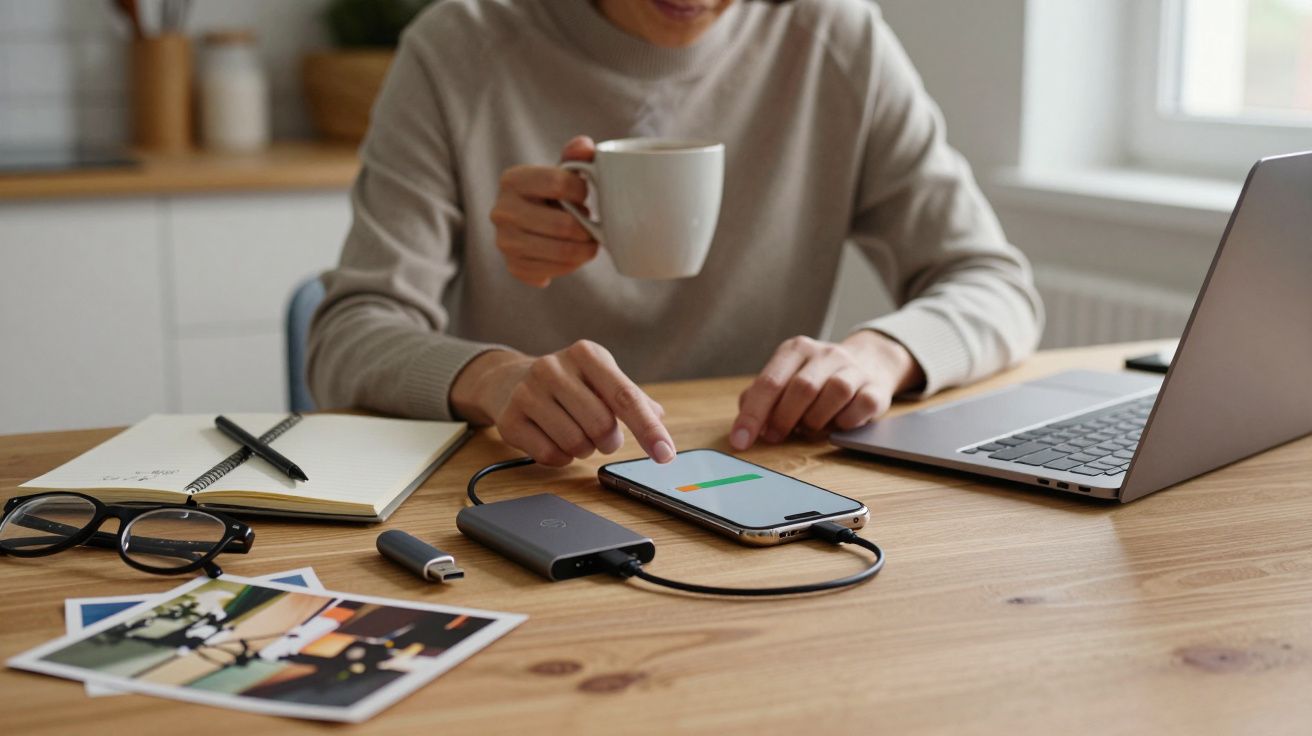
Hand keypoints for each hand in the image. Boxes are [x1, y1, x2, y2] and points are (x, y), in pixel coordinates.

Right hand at [450, 341, 675, 466]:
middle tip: (603, 436)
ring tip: (577, 434)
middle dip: (610, 441)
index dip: (648, 429)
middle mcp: (553, 367)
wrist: (508, 380)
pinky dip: (562, 458)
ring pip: (576, 444)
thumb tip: (659, 418)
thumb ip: (633, 398)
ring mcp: (527, 392)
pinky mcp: (509, 418)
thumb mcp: (601, 378)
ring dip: (585, 450)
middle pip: (602, 425)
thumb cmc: (568, 383)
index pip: (625, 396)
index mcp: (586, 354)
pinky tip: (554, 439)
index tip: (666, 454)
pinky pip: (551, 456)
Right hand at [490, 136, 597, 287]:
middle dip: (587, 228)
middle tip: (592, 225)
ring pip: (562, 252)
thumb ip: (575, 156)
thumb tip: (584, 146)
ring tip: (588, 242)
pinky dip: (571, 266)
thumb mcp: (560, 170)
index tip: (584, 195)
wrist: (529, 223)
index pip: (559, 183)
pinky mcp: (513, 265)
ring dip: (584, 250)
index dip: (582, 191)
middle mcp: (502, 211)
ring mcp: (505, 241)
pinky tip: (572, 256)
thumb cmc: (550, 194)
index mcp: (512, 180)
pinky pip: (553, 271)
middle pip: (563, 225)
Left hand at [729, 332, 924, 449]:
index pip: (769, 382)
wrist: (869, 362)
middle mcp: (825, 354)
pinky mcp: (876, 387)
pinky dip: (845, 422)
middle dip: (784, 419)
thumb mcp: (785, 378)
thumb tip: (744, 426)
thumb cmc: (816, 378)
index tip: (740, 440)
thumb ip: (760, 398)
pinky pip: (861, 405)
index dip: (753, 415)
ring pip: (835, 392)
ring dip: (817, 420)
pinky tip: (837, 424)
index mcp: (796, 349)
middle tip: (776, 436)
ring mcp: (854, 368)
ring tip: (809, 427)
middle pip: (802, 387)